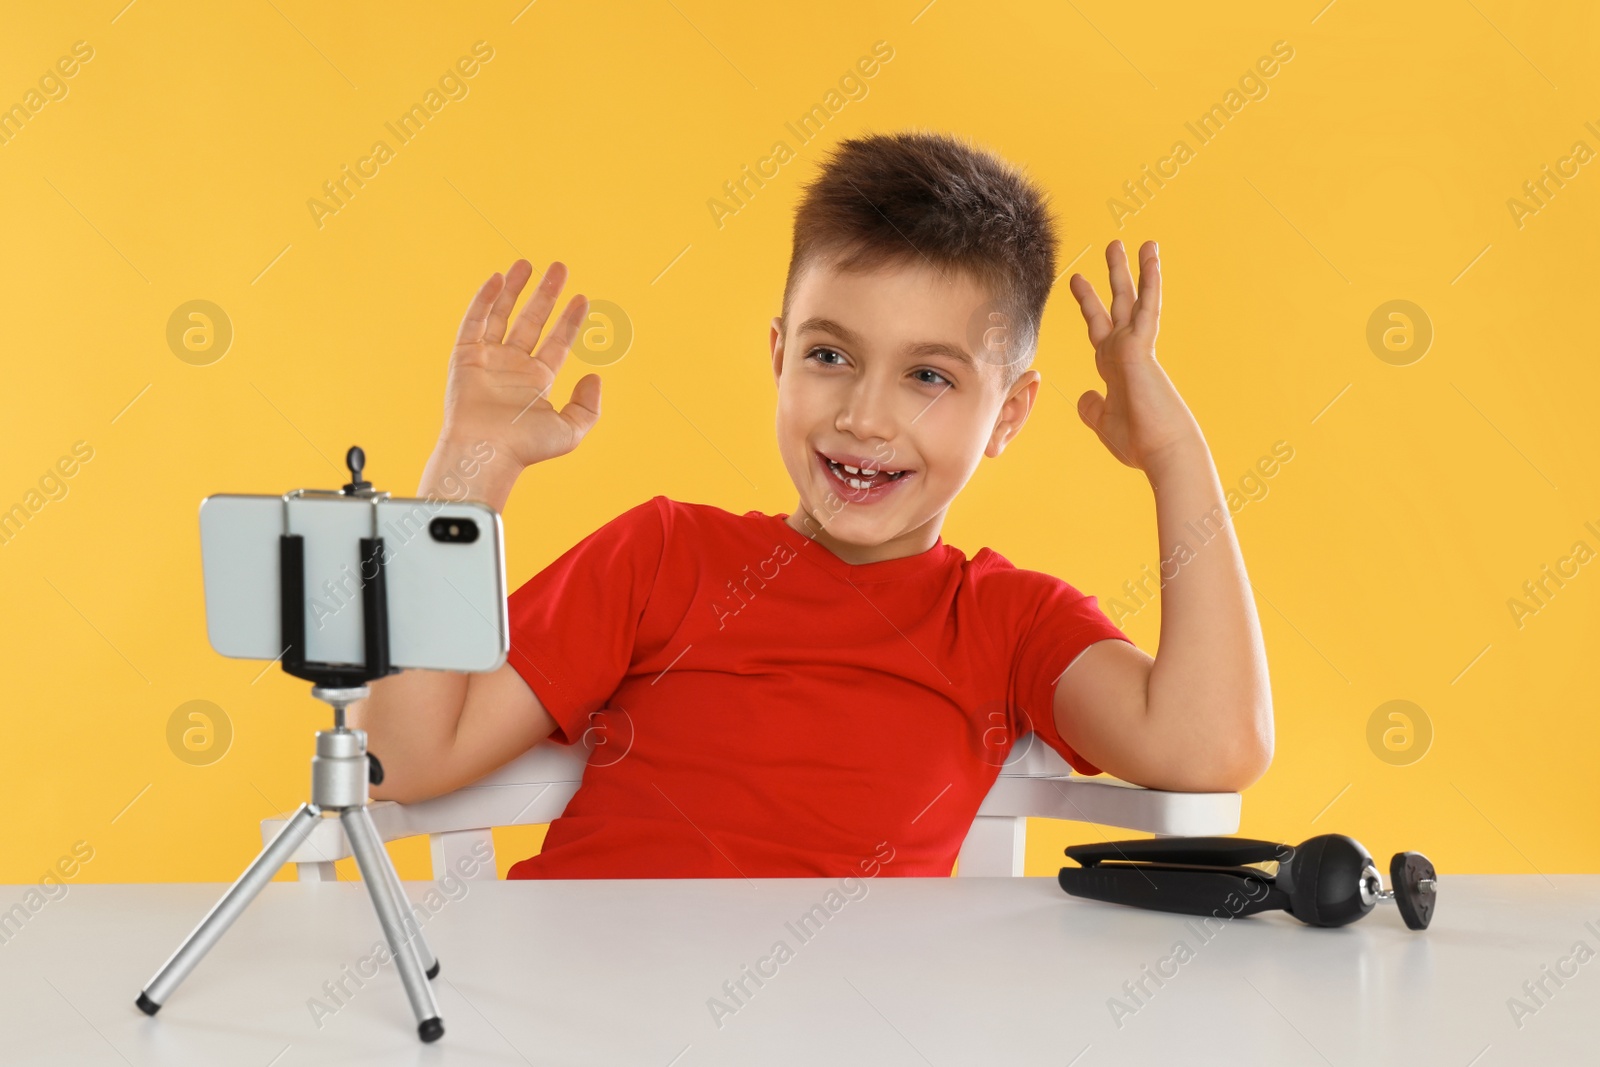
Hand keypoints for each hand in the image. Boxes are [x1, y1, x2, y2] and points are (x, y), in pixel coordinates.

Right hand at [439, 259, 600, 469]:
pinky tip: (497, 278)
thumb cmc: (524, 448)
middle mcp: (513, 366)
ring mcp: (488, 359)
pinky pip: (475, 321)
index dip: (570, 319)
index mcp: (537, 380)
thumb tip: (595, 377)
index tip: (582, 298)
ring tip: (527, 263)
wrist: (485, 452)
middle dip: (546, 294)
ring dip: (515, 288)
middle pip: (532, 320)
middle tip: (560, 268)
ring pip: (503, 314)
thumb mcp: (570, 431)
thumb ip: (588, 406)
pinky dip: (484, 299)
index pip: (557, 341)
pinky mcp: (465, 356)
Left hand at [1068, 240, 1200, 474]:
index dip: (1090, 306)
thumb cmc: (1139, 444)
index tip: (1079, 282)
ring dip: (1134, 269)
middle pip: (1117, 306)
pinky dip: (1150, 280)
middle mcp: (1126, 352)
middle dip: (1112, 277)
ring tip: (1133, 240)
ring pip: (1135, 299)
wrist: (1163, 453)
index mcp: (1115, 368)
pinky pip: (1148, 306)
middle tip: (1111, 247)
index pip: (1100, 329)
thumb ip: (1092, 407)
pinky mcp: (1141, 347)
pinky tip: (1150, 257)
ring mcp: (1135, 347)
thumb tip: (1085, 395)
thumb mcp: (1104, 423)